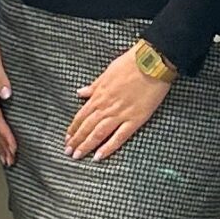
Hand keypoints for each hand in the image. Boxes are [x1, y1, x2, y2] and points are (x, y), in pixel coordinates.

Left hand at [65, 47, 170, 161]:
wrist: (152, 62)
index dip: (73, 128)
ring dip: (86, 145)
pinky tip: (99, 156)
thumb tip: (80, 93)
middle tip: (68, 152)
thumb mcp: (107, 72)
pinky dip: (108, 148)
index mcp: (99, 95)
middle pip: (87, 127)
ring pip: (98, 134)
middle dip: (76, 141)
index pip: (81, 116)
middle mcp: (106, 106)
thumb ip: (94, 86)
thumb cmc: (131, 63)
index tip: (67, 138)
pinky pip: (119, 137)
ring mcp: (120, 114)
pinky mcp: (135, 119)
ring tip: (78, 156)